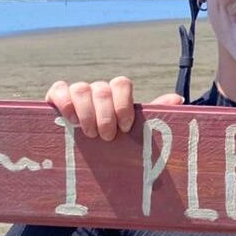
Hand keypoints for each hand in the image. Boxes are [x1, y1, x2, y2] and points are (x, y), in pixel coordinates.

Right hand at [46, 77, 182, 139]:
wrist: (86, 152)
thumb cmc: (115, 142)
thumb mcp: (134, 132)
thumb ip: (152, 116)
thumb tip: (178, 100)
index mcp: (118, 94)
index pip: (122, 83)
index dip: (123, 103)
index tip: (125, 127)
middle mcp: (98, 90)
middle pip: (102, 89)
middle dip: (105, 115)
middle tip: (106, 137)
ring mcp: (77, 92)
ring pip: (81, 88)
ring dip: (86, 112)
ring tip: (89, 134)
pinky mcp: (57, 98)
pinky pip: (58, 89)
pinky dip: (64, 102)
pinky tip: (70, 120)